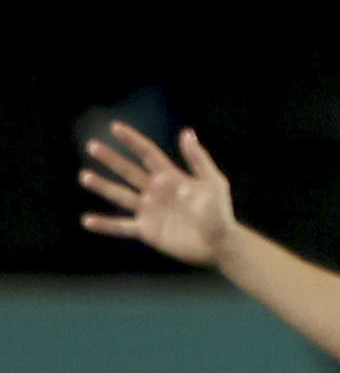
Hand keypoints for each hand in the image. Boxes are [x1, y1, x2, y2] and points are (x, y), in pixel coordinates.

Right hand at [80, 122, 236, 266]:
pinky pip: (122, 227)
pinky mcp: (147, 231)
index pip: (148, 154)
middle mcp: (156, 192)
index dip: (133, 141)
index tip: (116, 127)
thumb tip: (187, 132)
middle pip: (128, 171)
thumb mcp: (214, 183)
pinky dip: (105, 225)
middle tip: (92, 146)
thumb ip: (198, 160)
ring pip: (120, 195)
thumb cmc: (221, 213)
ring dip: (102, 186)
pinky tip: (88, 221)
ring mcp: (150, 211)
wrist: (221, 244)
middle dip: (111, 159)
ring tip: (85, 176)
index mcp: (170, 178)